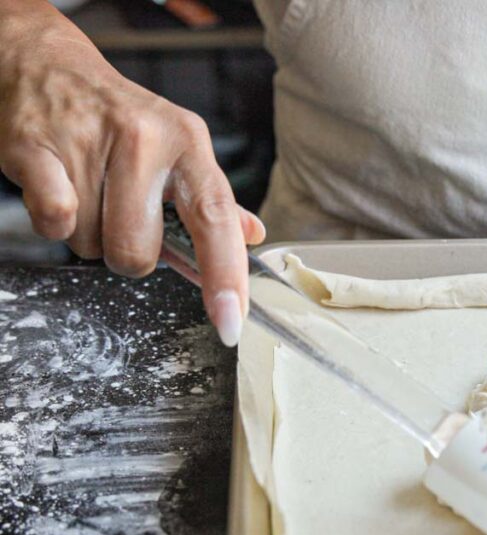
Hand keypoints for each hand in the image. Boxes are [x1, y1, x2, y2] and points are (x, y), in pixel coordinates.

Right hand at [0, 2, 264, 345]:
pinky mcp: (37, 146)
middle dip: (128, 253)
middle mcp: (146, 140)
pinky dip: (53, 223)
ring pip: (94, 244)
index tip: (230, 321)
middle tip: (119, 216)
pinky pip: (55, 220)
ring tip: (87, 192)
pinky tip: (58, 191)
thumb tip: (251, 236)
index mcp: (189, 145)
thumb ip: (213, 202)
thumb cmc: (118, 119)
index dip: (226, 276)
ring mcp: (90, 141)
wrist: (44, 63)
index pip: (217, 220)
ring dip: (88, 234)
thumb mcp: (178, 150)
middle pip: (141, 251)